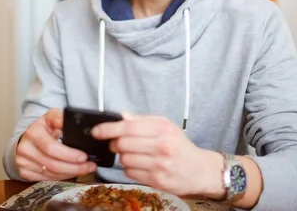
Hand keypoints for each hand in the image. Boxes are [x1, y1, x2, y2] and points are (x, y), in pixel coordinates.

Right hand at [16, 108, 97, 180]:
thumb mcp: (50, 117)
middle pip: (53, 164)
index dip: (69, 154)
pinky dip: (62, 177)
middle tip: (90, 166)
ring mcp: (23, 162)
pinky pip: (47, 179)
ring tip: (85, 169)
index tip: (84, 156)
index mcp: (33, 133)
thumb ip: (59, 117)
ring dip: (71, 173)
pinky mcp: (24, 172)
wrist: (25, 139)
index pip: (51, 147)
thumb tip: (68, 121)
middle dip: (75, 167)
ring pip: (51, 174)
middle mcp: (26, 149)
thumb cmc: (41, 128)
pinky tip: (71, 173)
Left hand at [91, 113, 224, 197]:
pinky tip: (139, 165)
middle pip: (123, 144)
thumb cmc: (179, 145)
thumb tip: (119, 115)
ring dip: (122, 157)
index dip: (108, 129)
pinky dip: (129, 168)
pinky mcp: (158, 181)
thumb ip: (141, 120)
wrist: (200, 170)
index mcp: (163, 129)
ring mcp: (160, 165)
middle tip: (115, 144)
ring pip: (125, 160)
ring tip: (132, 154)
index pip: (128, 127)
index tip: (96, 131)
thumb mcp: (166, 126)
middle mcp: (162, 146)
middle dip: (113, 144)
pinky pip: (131, 173)